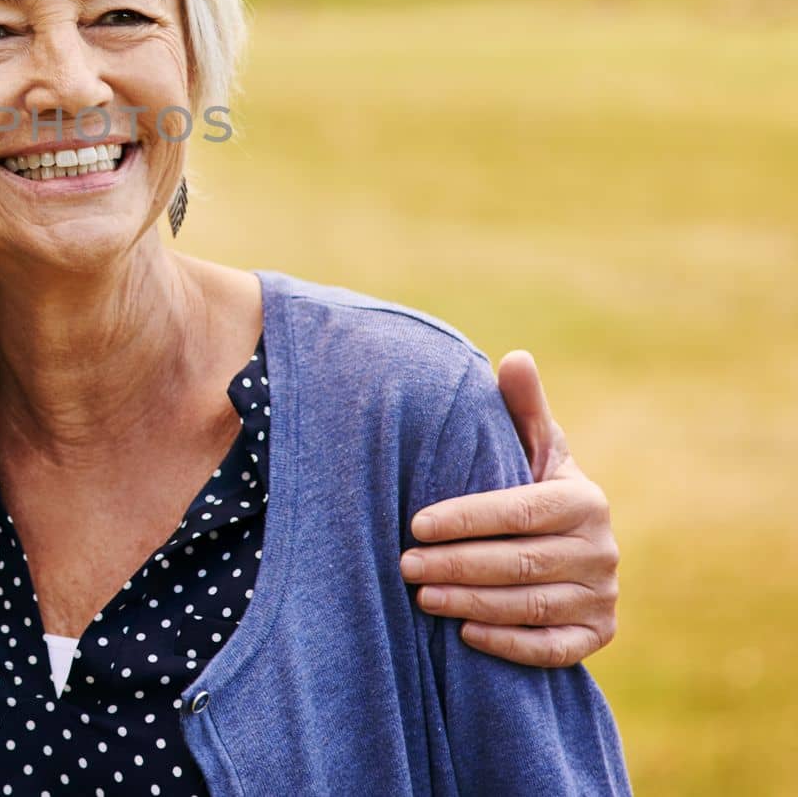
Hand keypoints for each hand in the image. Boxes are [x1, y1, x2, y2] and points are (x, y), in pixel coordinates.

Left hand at [400, 351, 619, 666]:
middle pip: (521, 562)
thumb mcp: (530, 445)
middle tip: (404, 564)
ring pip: (532, 605)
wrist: (565, 544)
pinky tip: (465, 635)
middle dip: (458, 564)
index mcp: (583, 499)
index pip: (520, 511)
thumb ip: (521, 407)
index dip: (467, 519)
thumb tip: (516, 358)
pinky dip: (511, 644)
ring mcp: (603, 596)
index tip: (416, 524)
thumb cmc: (529, 484)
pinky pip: (554, 649)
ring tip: (421, 596)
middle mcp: (602, 549)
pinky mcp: (598, 635)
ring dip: (472, 602)